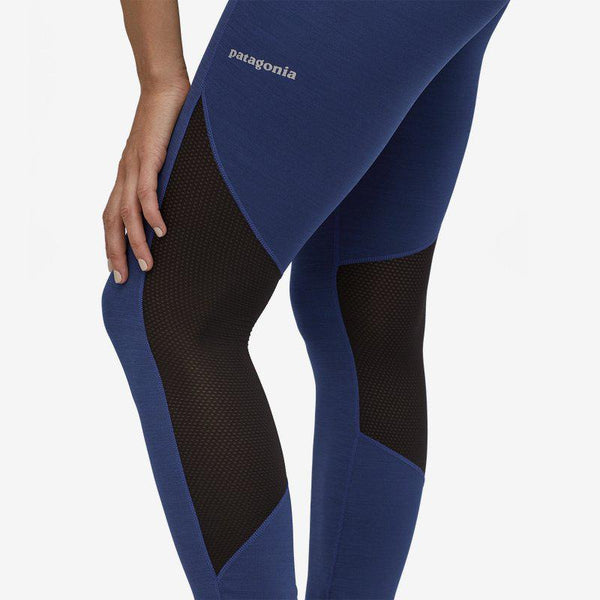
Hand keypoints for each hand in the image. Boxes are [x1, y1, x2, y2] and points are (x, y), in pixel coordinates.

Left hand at [103, 80, 188, 282]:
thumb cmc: (168, 121)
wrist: (165, 86)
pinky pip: (146, 191)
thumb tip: (182, 197)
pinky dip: (151, 214)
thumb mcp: (166, 157)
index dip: (111, 242)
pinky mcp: (148, 156)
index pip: (111, 215)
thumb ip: (167, 177)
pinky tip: (160, 232)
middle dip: (115, 252)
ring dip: (134, 242)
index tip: (117, 267)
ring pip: (126, 212)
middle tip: (122, 279)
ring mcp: (134, 166)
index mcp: (127, 176)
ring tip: (146, 266)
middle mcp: (125, 174)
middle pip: (111, 220)